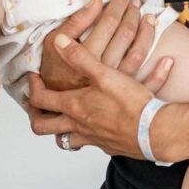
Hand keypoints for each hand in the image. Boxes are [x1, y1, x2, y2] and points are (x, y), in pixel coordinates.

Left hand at [26, 35, 175, 154]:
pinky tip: (96, 126)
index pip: (40, 99)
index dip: (32, 87)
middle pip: (43, 127)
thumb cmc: (131, 104)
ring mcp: (92, 139)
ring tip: (63, 119)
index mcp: (74, 106)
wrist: (155, 132)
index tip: (33, 78)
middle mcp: (78, 126)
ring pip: (66, 139)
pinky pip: (90, 143)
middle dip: (36, 116)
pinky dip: (87, 136)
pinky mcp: (108, 146)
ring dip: (60, 130)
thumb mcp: (104, 74)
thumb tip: (60, 41)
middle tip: (36, 107)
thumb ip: (81, 57)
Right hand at [39, 0, 171, 90]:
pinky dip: (161, 73)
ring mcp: (115, 85)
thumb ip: (75, 23)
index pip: (108, 24)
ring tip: (150, 18)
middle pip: (124, 37)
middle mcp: (104, 70)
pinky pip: (148, 85)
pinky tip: (168, 60)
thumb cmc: (53, 71)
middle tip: (136, 2)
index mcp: (87, 55)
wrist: (53, 105)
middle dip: (132, 15)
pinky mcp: (122, 97)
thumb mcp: (52, 44)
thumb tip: (97, 1)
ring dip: (146, 35)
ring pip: (137, 56)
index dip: (117, 7)